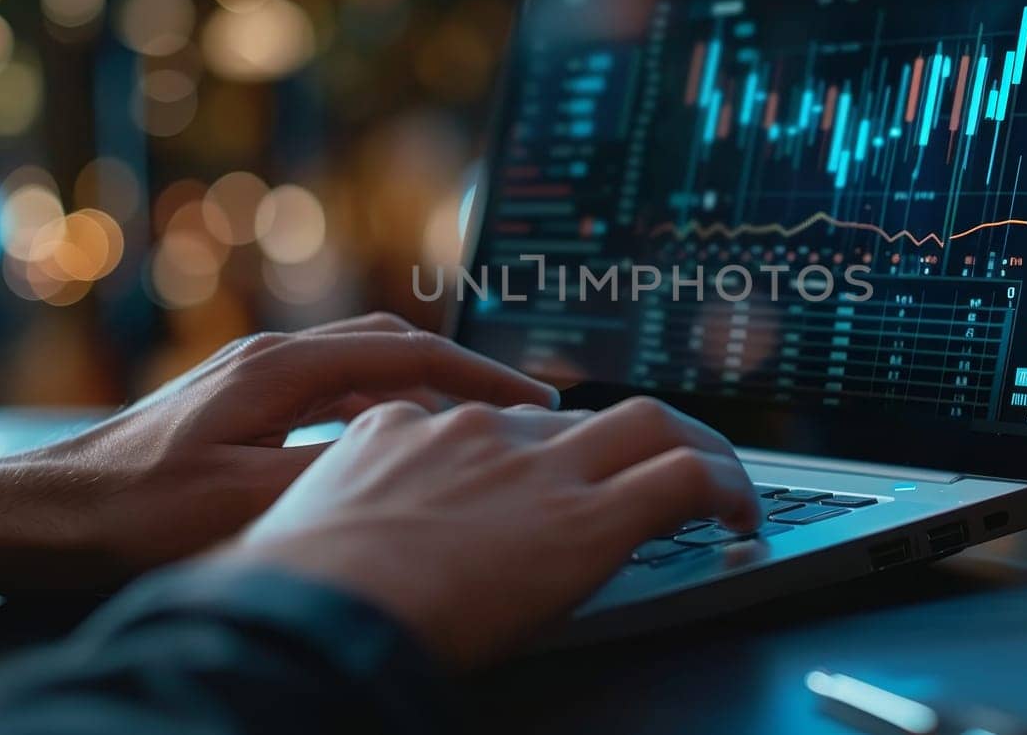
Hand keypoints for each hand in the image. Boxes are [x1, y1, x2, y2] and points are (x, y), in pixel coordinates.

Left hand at [0, 313, 557, 593]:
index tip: (532, 400)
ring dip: (421, 392)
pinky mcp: (241, 401)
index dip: (480, 374)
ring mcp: (254, 375)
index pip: (408, 353)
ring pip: (364, 367)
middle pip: (393, 346)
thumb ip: (333, 473)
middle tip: (518, 410)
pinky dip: (378, 410)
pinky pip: (333, 391)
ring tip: (467, 431)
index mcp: (282, 368)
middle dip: (462, 373)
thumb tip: (410, 458)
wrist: (50, 511)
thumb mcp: (244, 501)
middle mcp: (273, 357)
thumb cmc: (134, 509)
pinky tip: (389, 447)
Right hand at [211, 397, 759, 667]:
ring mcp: (537, 467)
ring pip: (649, 423)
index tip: (549, 473)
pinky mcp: (587, 517)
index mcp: (404, 429)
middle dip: (624, 436)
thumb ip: (342, 509)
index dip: (532, 449)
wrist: (311, 612)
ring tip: (718, 482)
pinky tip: (738, 515)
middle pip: (579, 413)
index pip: (490, 423)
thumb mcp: (302, 527)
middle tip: (653, 465)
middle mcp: (480, 433)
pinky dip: (723, 486)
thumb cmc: (288, 594)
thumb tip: (347, 534)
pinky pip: (681, 477)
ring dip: (691, 447)